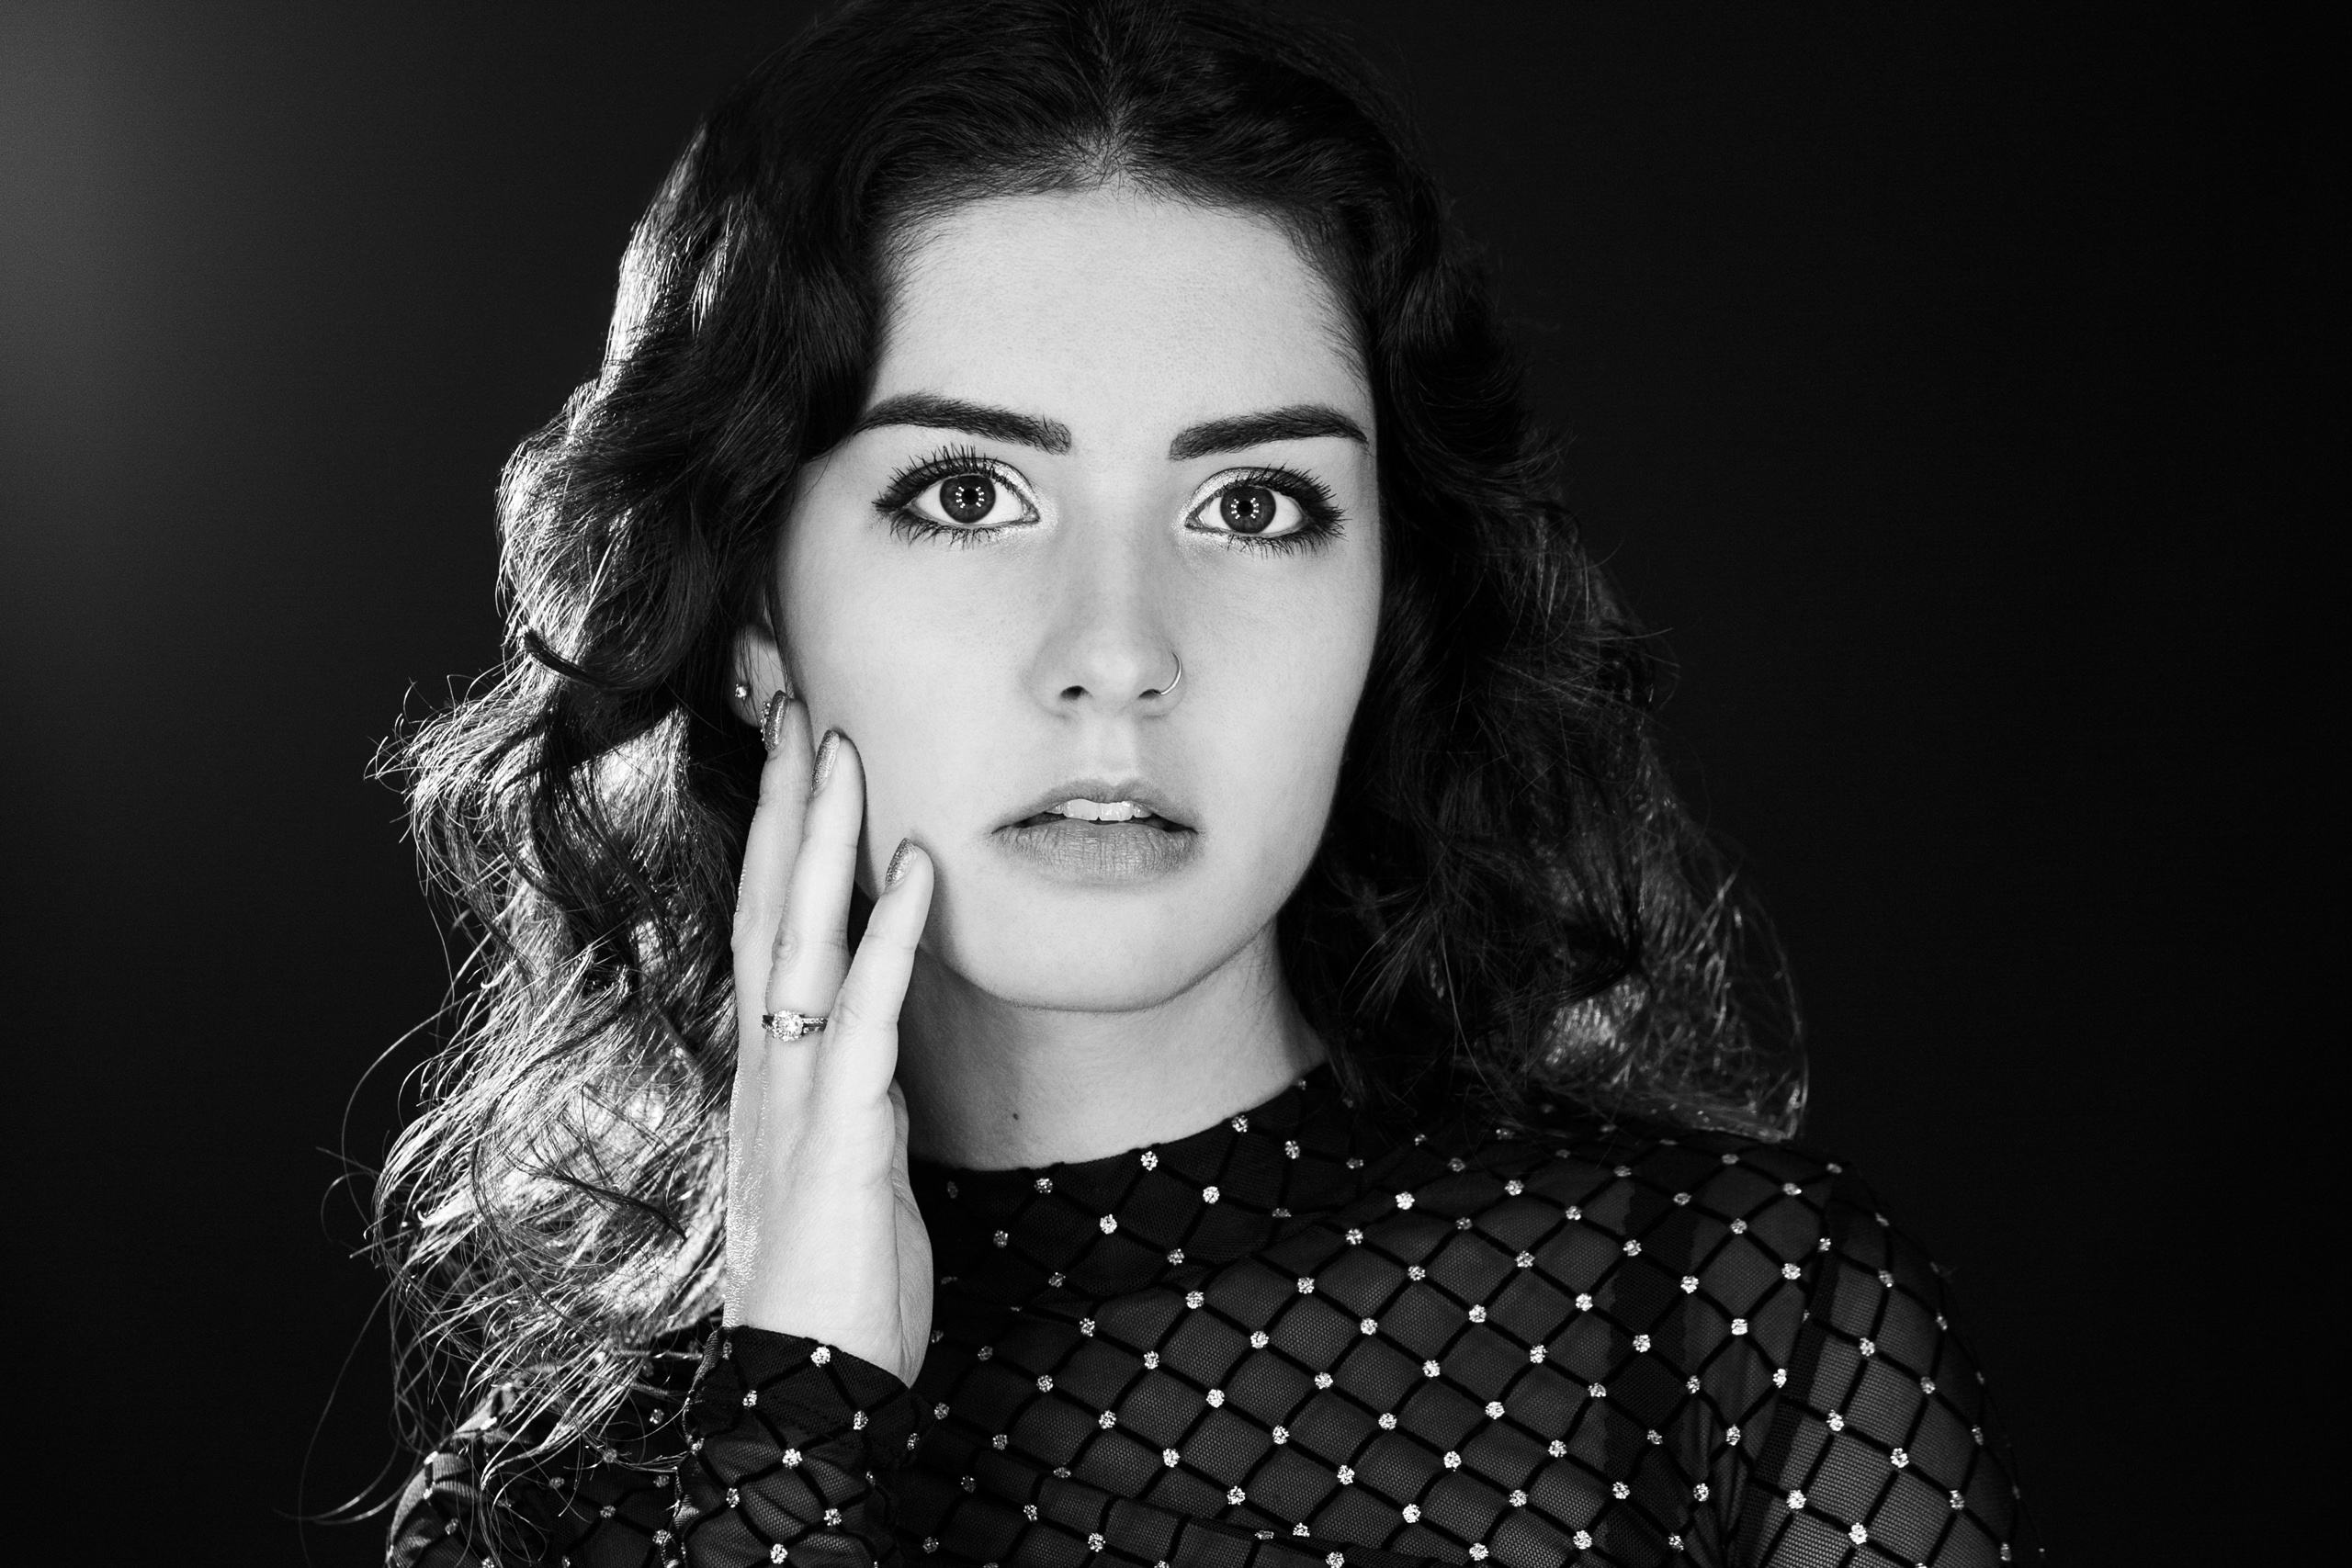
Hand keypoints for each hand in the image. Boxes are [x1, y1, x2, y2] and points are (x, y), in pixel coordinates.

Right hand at [724, 697, 935, 1384]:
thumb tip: (874, 1044)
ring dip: (823, 839)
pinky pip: (863, 1016)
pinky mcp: (838, 1133)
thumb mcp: (844, 1164)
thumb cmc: (831, 1282)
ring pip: (802, 939)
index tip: (794, 753)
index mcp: (772, 1066)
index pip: (767, 926)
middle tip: (799, 702)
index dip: (777, 837)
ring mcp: (796, 1093)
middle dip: (785, 804)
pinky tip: (915, 871)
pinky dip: (889, 939)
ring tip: (842, 745)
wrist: (803, 1381)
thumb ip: (853, 1093)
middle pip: (769, 907)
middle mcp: (770, 1063)